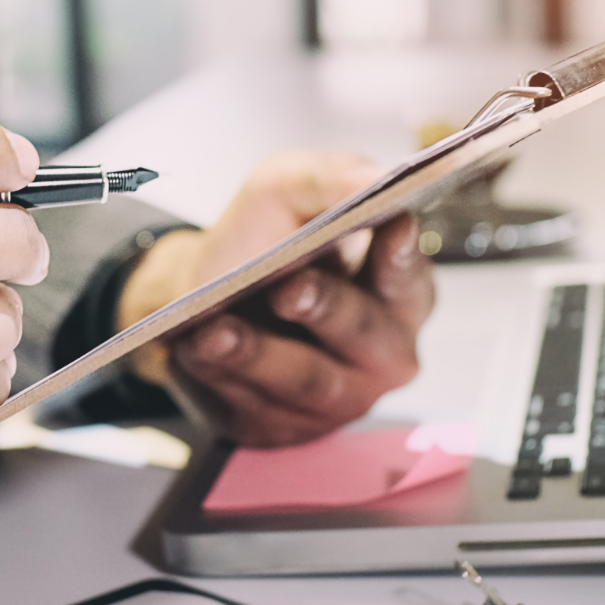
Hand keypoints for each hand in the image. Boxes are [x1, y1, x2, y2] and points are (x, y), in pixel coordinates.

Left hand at [117, 152, 434, 447]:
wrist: (201, 295)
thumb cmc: (263, 241)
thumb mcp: (288, 189)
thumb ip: (331, 178)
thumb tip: (375, 178)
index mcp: (400, 293)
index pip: (410, 279)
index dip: (400, 258)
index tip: (389, 227)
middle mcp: (381, 353)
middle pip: (364, 336)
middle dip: (326, 309)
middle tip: (288, 288)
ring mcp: (337, 399)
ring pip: (305, 381)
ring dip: (258, 354)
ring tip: (214, 330)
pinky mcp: (284, 426)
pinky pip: (258, 408)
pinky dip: (222, 378)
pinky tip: (193, 352)